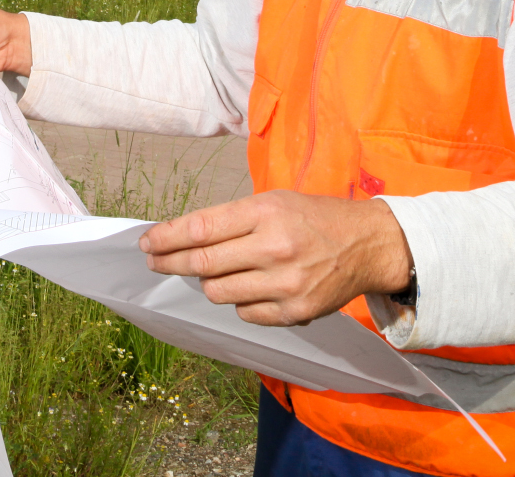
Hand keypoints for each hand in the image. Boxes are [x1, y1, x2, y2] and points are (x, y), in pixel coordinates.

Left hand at [137, 190, 411, 326]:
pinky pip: (245, 313)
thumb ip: (232, 219)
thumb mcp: (275, 201)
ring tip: (214, 272)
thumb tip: (185, 238)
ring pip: (218, 292)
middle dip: (171, 262)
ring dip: (208, 282)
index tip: (147, 243)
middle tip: (155, 261)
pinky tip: (250, 288)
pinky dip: (239, 302)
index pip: (201, 228)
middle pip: (203, 263)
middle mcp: (274, 247)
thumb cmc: (314, 217)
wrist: (367, 244)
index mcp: (266, 212)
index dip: (167, 237)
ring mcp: (284, 283)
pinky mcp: (294, 311)